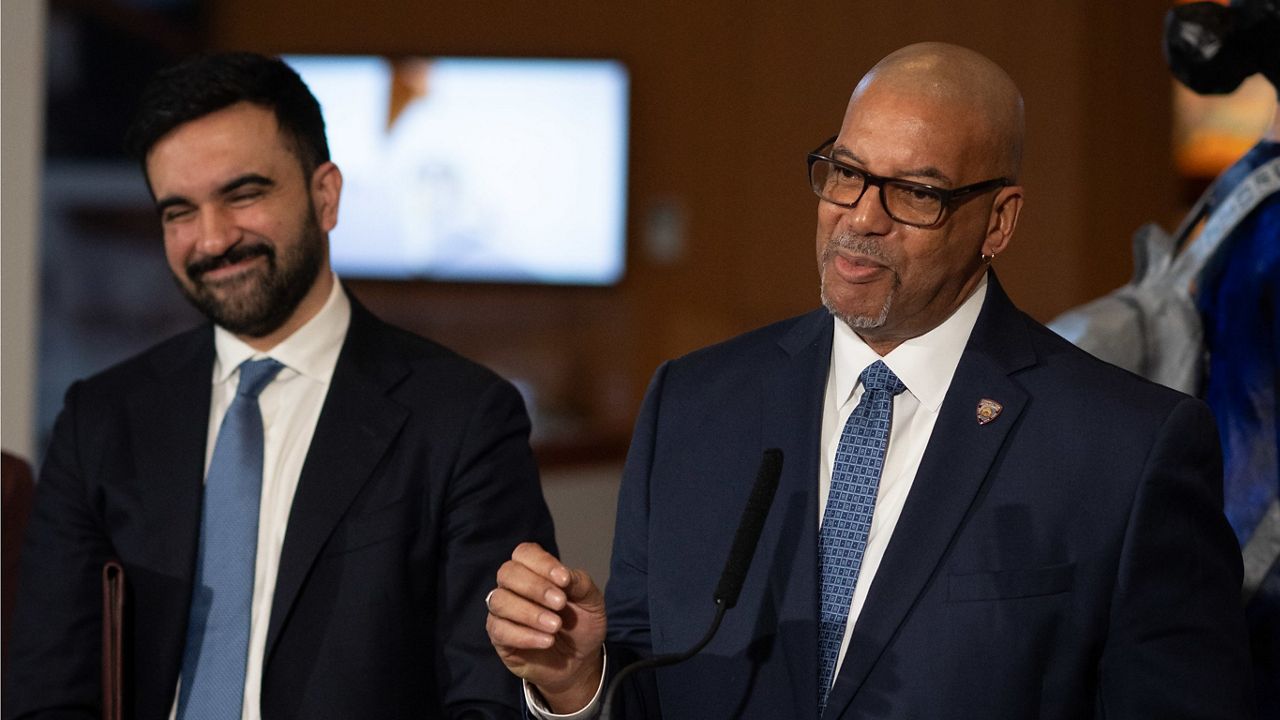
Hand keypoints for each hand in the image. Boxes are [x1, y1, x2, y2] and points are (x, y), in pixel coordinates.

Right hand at [486, 542, 606, 713]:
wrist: (580, 661)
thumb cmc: (582, 623)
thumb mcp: (591, 601)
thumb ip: (579, 583)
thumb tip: (564, 576)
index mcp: (534, 570)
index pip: (525, 553)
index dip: (542, 563)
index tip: (564, 580)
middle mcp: (513, 587)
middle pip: (507, 573)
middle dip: (535, 587)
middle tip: (560, 604)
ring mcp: (503, 612)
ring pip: (499, 601)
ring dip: (529, 613)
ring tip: (555, 626)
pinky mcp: (499, 637)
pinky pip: (499, 630)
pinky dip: (524, 635)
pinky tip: (547, 641)